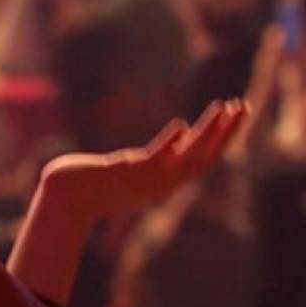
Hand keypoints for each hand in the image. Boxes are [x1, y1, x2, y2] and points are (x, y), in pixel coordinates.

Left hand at [40, 99, 248, 223]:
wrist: (62, 201)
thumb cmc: (89, 184)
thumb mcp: (128, 169)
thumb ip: (151, 159)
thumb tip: (176, 139)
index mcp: (162, 180)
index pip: (203, 158)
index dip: (223, 137)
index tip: (237, 113)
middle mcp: (159, 183)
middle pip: (204, 158)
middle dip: (226, 132)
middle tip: (244, 105)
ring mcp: (144, 180)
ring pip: (186, 158)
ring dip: (207, 134)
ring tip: (224, 108)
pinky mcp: (125, 175)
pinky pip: (153, 161)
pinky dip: (168, 146)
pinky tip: (182, 126)